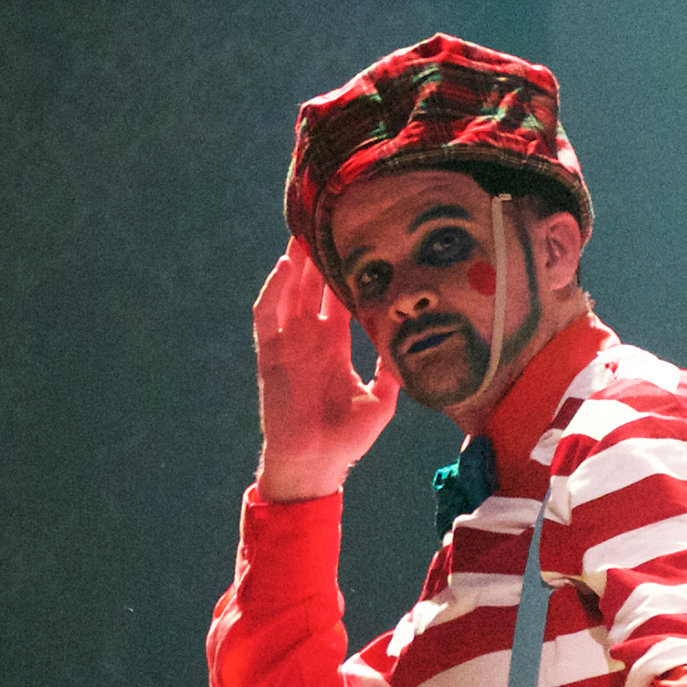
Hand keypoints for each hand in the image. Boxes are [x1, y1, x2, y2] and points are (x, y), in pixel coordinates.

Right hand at [251, 245, 400, 500]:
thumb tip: (419, 345)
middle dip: (319, 259)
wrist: (316, 461)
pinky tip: (286, 267)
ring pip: (289, 292)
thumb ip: (393, 370)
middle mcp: (311, 338)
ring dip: (296, 265)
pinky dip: (274, 288)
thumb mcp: (381, 399)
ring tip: (305, 233)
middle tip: (330, 224)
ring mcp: (289, 343)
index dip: (346, 275)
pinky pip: (267, 313)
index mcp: (336, 345)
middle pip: (313, 288)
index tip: (361, 248)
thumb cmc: (347, 436)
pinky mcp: (270, 352)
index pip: (340, 300)